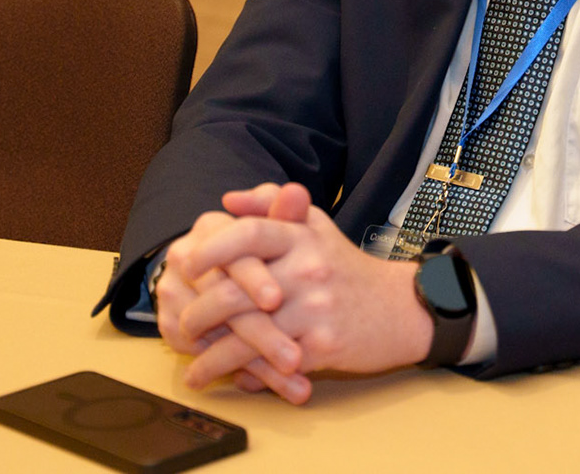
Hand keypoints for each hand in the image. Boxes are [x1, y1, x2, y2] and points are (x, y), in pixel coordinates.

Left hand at [169, 182, 433, 403]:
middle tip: (179, 325)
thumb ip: (271, 205)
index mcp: (302, 237)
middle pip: (239, 291)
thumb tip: (228, 201)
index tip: (186, 264)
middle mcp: (308, 268)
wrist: (400, 308)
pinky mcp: (323, 346)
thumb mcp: (315, 226)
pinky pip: (272, 363)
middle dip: (199, 313)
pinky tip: (228, 380)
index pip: (250, 234)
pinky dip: (245, 375)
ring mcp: (315, 308)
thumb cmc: (346, 268)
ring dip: (212, 356)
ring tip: (191, 367)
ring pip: (249, 335)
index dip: (213, 248)